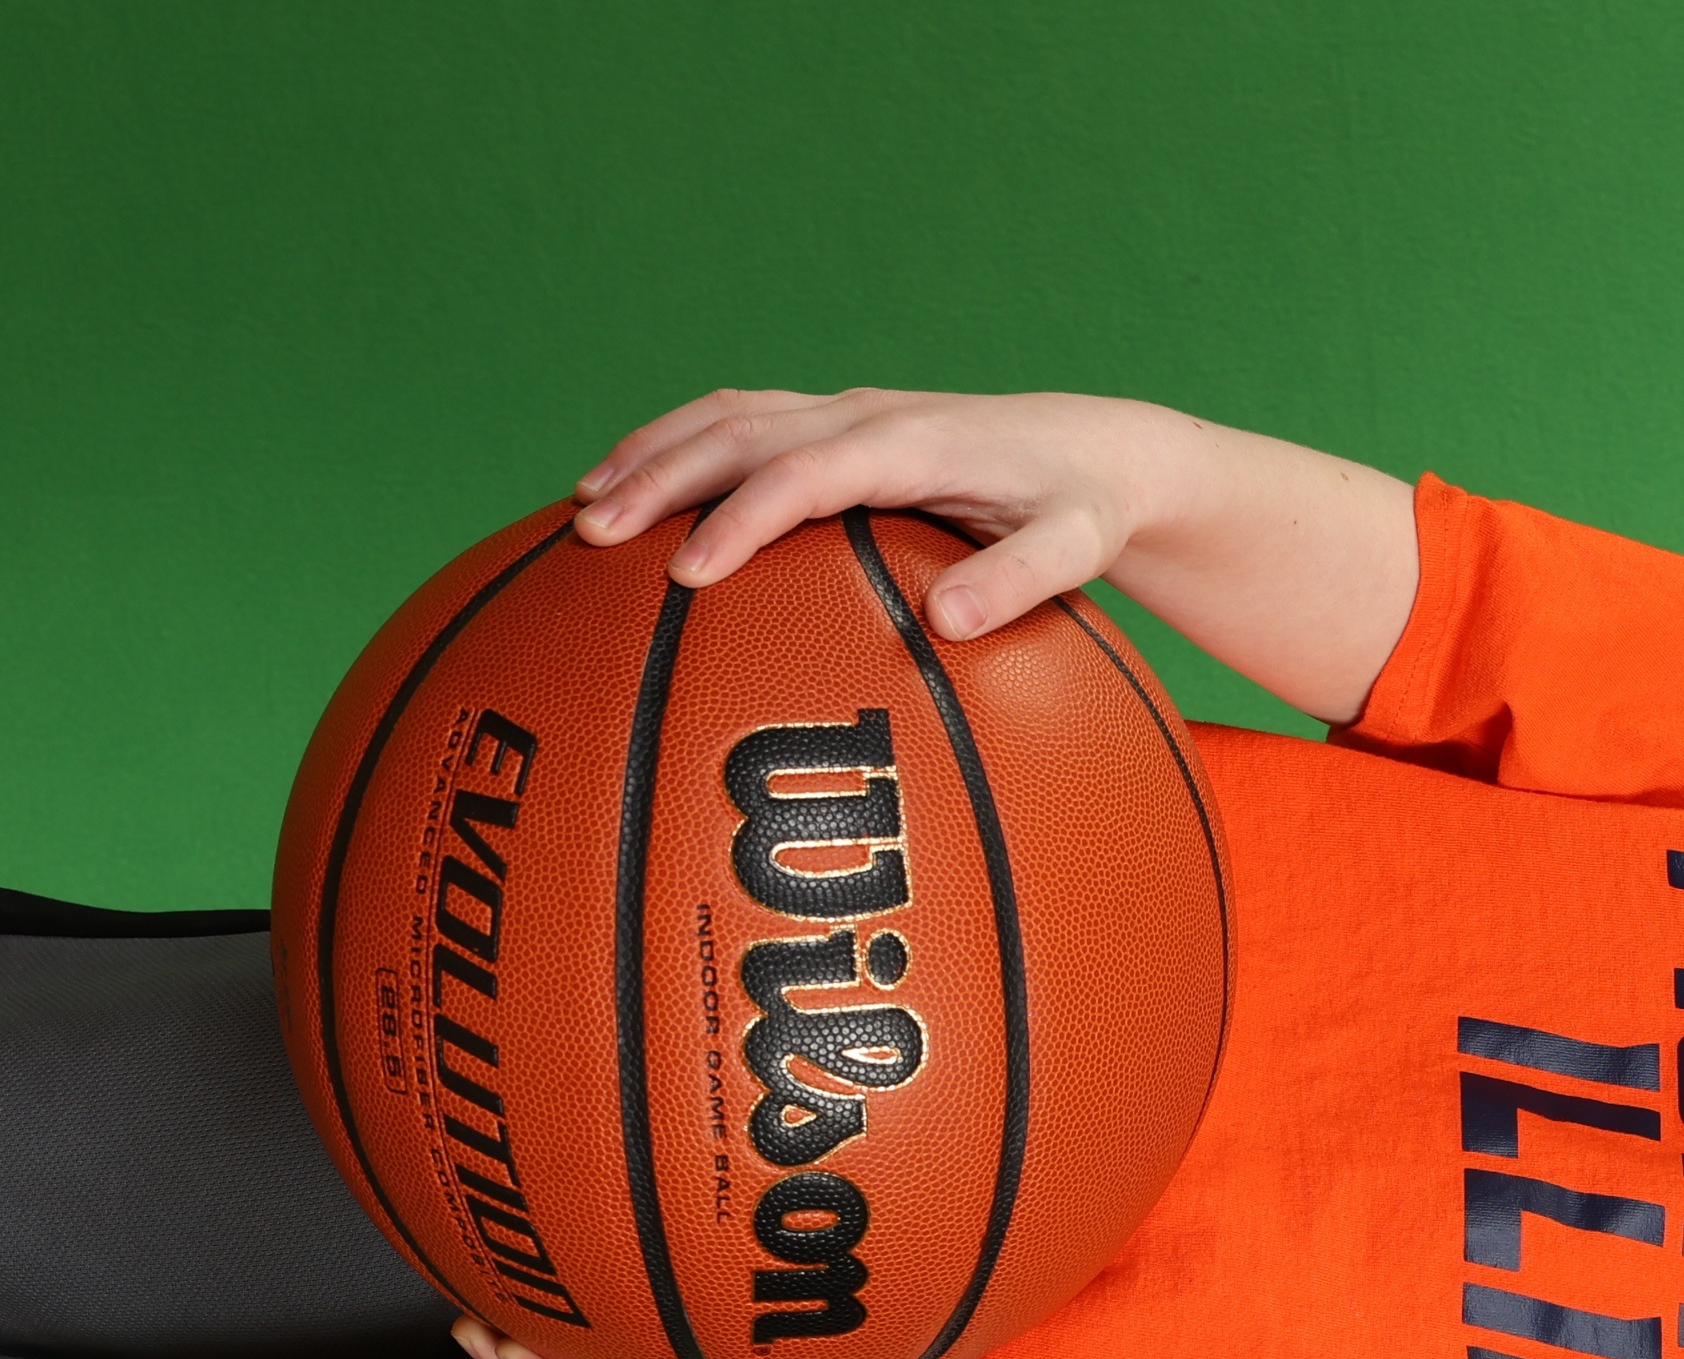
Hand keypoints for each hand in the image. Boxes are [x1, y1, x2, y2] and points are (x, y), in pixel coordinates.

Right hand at [572, 386, 1201, 641]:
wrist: (1101, 449)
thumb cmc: (1085, 506)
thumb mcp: (1078, 546)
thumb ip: (1021, 580)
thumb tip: (949, 621)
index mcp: (912, 444)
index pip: (805, 474)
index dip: (741, 520)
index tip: (686, 574)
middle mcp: (867, 416)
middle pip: (741, 434)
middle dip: (662, 478)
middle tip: (592, 536)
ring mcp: (846, 412)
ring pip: (727, 417)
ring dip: (653, 455)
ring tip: (582, 509)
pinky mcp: (837, 423)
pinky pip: (742, 424)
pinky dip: (679, 446)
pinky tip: (634, 487)